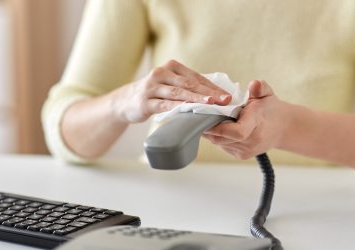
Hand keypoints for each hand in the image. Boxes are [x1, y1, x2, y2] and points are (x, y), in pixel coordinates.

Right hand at [114, 60, 231, 122]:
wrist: (126, 101)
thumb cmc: (154, 94)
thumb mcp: (170, 85)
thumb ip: (188, 86)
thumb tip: (216, 94)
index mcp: (171, 66)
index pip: (196, 77)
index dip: (213, 87)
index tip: (228, 96)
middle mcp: (161, 73)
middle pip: (190, 83)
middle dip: (209, 92)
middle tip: (225, 100)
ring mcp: (152, 87)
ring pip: (178, 93)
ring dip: (196, 99)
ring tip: (211, 104)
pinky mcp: (145, 102)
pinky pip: (165, 105)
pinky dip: (179, 108)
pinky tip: (190, 111)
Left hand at [203, 80, 289, 159]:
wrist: (283, 128)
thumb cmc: (270, 109)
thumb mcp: (266, 93)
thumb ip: (260, 87)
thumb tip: (254, 84)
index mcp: (257, 125)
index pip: (237, 132)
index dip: (218, 127)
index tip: (207, 118)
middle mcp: (252, 142)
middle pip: (222, 138)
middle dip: (209, 127)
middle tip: (202, 115)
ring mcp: (246, 151)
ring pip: (219, 143)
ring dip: (212, 132)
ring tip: (209, 119)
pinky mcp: (241, 155)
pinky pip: (223, 146)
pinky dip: (218, 137)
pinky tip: (220, 127)